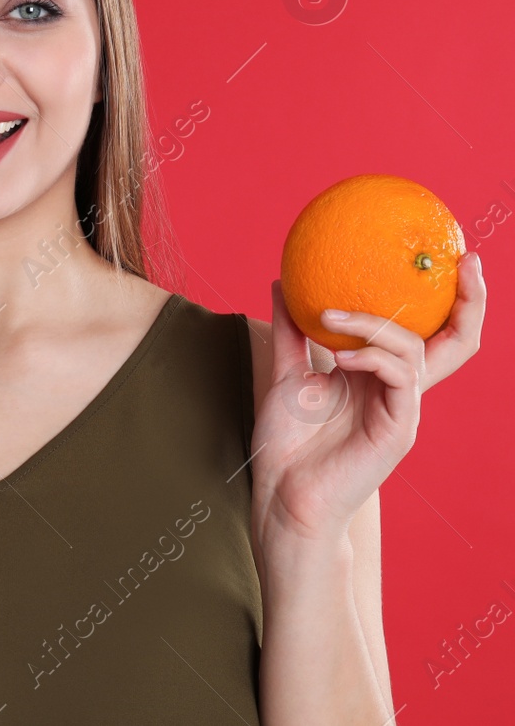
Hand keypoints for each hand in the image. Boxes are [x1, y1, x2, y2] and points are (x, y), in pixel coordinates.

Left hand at [251, 255, 485, 544]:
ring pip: (414, 350)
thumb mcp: (287, 372)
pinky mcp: (398, 429)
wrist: (282, 494)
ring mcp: (403, 409)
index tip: (452, 256)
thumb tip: (283, 280)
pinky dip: (373, 357)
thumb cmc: (287, 442)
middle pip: (454, 342)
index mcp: (380, 375)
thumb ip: (293, 331)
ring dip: (372, 324)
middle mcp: (399, 389)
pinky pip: (400, 378)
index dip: (448, 299)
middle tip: (466, 262)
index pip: (427, 332)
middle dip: (469, 302)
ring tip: (329, 317)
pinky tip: (341, 356)